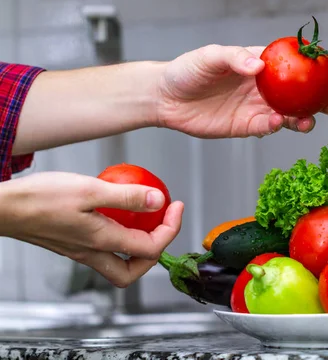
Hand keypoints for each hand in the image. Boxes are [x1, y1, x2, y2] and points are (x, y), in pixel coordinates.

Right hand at [0, 172, 182, 287]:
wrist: (2, 208)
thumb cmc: (39, 198)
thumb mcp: (90, 190)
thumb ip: (126, 197)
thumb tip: (158, 201)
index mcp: (102, 241)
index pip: (151, 248)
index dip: (172, 229)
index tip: (176, 206)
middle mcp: (93, 252)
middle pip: (134, 270)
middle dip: (156, 252)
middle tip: (164, 225)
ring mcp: (81, 251)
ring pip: (118, 263)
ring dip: (138, 246)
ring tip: (146, 219)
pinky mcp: (72, 244)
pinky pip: (103, 249)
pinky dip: (118, 236)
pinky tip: (116, 211)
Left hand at [156, 44, 327, 137]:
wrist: (166, 99)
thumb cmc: (187, 70)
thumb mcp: (209, 57)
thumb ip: (234, 58)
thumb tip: (260, 66)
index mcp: (262, 63)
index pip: (297, 63)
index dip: (320, 65)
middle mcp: (265, 86)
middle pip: (302, 93)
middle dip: (323, 98)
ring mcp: (258, 107)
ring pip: (291, 113)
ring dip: (305, 117)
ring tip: (311, 119)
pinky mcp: (247, 126)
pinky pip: (269, 127)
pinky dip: (277, 126)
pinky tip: (279, 123)